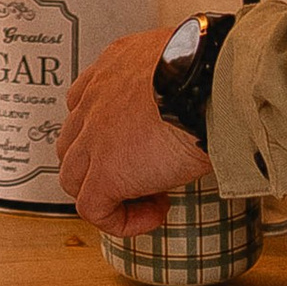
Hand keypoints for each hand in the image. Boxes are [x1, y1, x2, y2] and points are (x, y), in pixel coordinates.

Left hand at [55, 26, 211, 233]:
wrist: (210, 83)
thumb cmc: (213, 70)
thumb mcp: (187, 66)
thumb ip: (177, 80)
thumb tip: (196, 98)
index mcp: (114, 67)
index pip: (86, 104)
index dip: (107, 133)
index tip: (141, 145)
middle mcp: (95, 98)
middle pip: (73, 143)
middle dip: (101, 165)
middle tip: (147, 173)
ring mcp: (94, 136)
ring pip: (74, 178)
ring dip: (108, 194)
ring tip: (153, 197)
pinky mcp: (106, 172)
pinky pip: (93, 209)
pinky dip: (121, 220)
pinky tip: (156, 213)